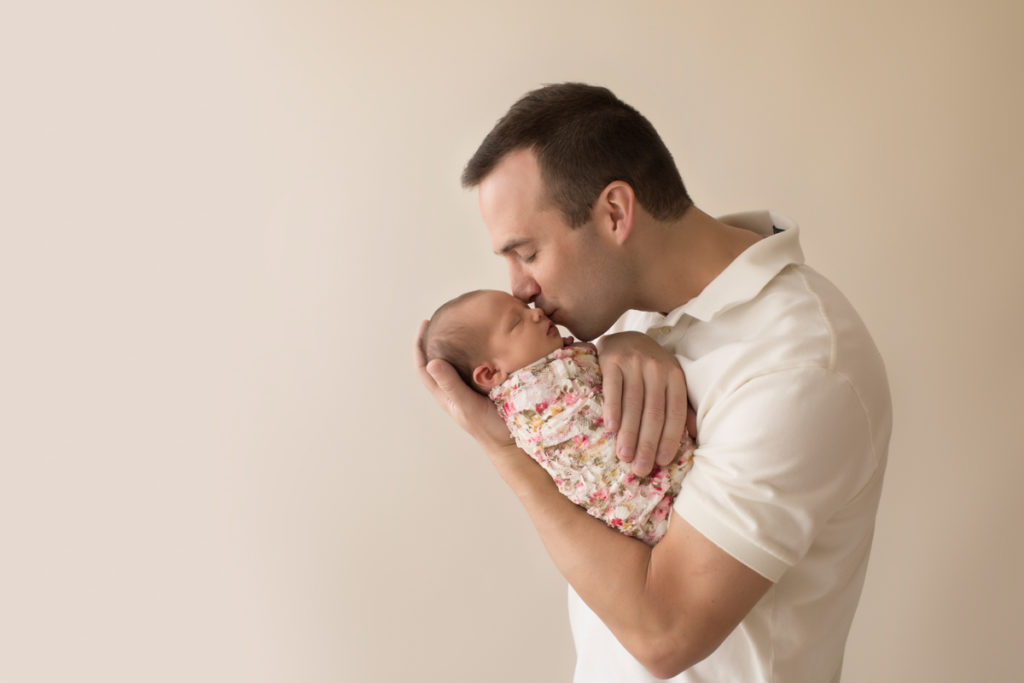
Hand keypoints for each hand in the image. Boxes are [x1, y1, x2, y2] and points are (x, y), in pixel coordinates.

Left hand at [414, 320, 513, 449]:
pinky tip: (485, 340)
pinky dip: (477, 351)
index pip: (425, 366)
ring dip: (458, 344)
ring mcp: (471, 389)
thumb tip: (431, 362)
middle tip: (444, 318)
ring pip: (459, 362)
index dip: (420, 345)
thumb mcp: (467, 405)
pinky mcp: (488, 387)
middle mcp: (455, 389)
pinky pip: (478, 366)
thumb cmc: (488, 428)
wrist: (511, 442)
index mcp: (446, 394)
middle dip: (438, 340)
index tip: (424, 323)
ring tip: (464, 324)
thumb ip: (451, 385)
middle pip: (440, 361)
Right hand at [596, 331, 694, 475]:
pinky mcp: (612, 359)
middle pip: (654, 413)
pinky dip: (612, 409)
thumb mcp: (670, 382)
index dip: (669, 439)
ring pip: (633, 404)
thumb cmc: (649, 368)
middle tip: (640, 469)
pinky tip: (611, 428)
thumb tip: (695, 435)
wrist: (625, 337)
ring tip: (624, 456)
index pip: (675, 413)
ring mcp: (634, 362)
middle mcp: (657, 368)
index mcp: (675, 377)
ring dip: (629, 433)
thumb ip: (681, 406)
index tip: (661, 462)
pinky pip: (613, 389)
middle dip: (647, 444)